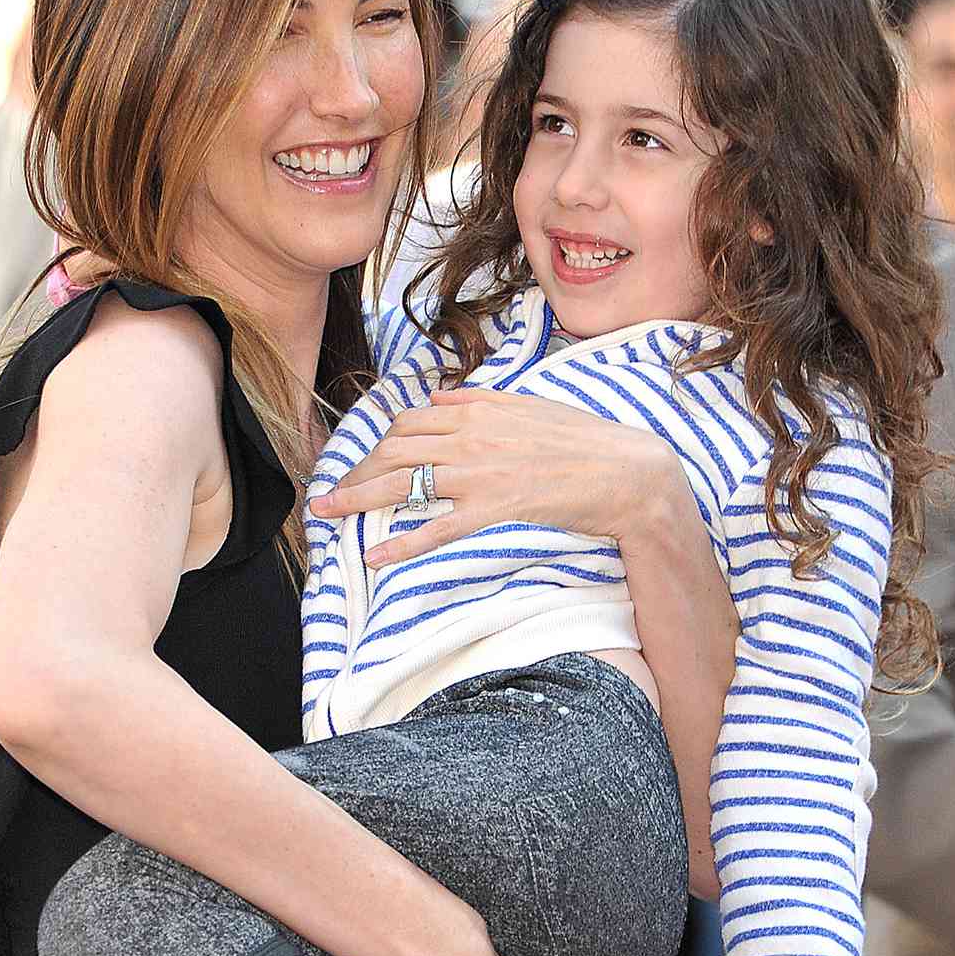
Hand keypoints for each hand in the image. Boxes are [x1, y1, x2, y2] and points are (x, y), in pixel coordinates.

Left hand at [310, 389, 682, 566]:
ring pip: (403, 484)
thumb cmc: (583, 439)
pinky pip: (436, 528)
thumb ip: (480, 400)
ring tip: (327, 516)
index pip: (409, 423)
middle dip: (354, 473)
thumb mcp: (529, 404)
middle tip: (328, 497)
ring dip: (357, 501)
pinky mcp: (495, 507)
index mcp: (478, 411)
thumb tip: (439, 400)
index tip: (360, 465)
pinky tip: (373, 555)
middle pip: (394, 451)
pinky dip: (400, 543)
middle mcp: (470, 437)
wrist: (626, 470)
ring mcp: (480, 472)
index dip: (376, 446)